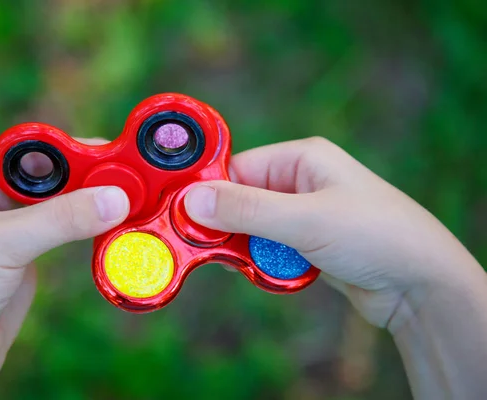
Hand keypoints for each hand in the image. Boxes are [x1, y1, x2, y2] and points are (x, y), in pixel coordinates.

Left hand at [0, 140, 128, 398]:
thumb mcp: (3, 244)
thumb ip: (61, 219)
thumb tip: (116, 198)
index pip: (28, 151)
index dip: (68, 149)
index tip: (110, 153)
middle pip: (50, 176)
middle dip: (87, 175)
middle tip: (130, 177)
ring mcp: (12, 229)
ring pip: (60, 204)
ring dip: (91, 202)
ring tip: (130, 198)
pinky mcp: (28, 255)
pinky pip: (64, 231)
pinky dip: (88, 226)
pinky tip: (111, 224)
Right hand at [184, 137, 484, 330]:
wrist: (421, 284)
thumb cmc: (374, 235)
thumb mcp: (305, 219)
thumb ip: (246, 210)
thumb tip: (191, 200)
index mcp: (301, 159)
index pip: (237, 169)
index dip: (209, 194)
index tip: (184, 220)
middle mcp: (300, 181)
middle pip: (241, 201)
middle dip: (228, 228)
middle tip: (214, 251)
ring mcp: (304, 214)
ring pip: (251, 229)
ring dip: (249, 250)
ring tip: (260, 265)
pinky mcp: (306, 244)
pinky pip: (269, 249)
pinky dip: (265, 264)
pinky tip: (275, 274)